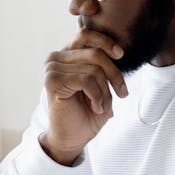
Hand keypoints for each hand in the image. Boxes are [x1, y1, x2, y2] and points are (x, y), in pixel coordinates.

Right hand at [40, 29, 128, 163]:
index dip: (106, 42)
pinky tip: (95, 107)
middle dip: (114, 75)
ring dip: (105, 92)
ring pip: (94, 69)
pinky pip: (86, 81)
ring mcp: (52, 69)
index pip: (86, 35)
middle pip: (96, 54)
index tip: (120, 55)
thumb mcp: (101, 85)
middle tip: (121, 94)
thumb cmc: (86, 113)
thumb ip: (103, 65)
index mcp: (67, 55)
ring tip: (102, 106)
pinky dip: (97, 96)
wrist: (72, 139)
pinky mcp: (52, 81)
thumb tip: (118, 49)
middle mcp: (56, 58)